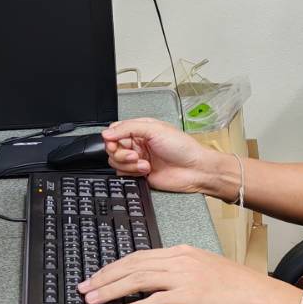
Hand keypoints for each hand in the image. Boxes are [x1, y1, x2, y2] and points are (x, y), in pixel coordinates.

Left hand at [79, 245, 291, 303]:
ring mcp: (183, 276)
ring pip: (138, 279)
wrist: (256, 293)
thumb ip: (178, 271)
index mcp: (180, 252)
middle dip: (105, 277)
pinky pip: (156, 300)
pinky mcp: (189, 295)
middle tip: (86, 288)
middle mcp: (179, 260)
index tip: (97, 276)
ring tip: (95, 300)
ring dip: (112, 290)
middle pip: (132, 265)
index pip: (138, 256)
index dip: (113, 266)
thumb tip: (153, 283)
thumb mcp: (202, 268)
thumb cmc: (233, 285)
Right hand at [101, 118, 230, 196]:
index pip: (115, 131)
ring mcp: (139, 159)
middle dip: (120, 152)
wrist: (195, 169)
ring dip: (128, 164)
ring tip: (144, 163)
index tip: (113, 142)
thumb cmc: (183, 147)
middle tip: (135, 154)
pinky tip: (146, 170)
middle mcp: (138, 143)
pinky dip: (132, 173)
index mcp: (141, 129)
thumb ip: (128, 128)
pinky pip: (124, 174)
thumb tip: (107, 132)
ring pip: (116, 162)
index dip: (111, 137)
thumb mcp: (155, 129)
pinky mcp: (140, 174)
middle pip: (113, 147)